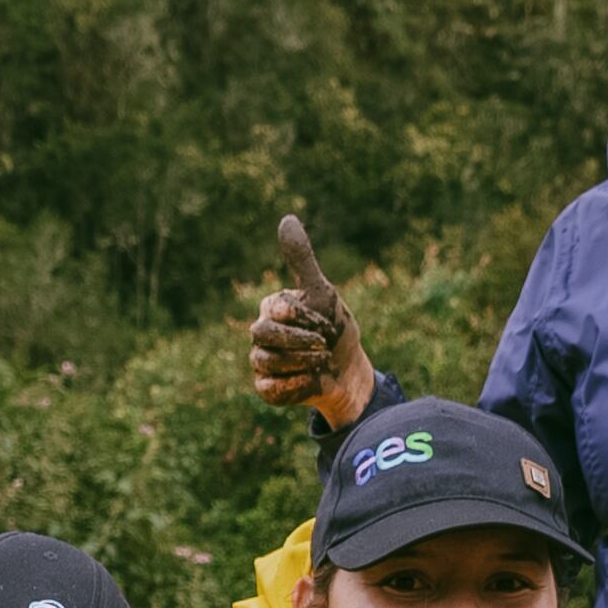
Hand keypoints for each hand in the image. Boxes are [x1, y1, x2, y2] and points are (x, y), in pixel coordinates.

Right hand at [246, 214, 376, 432]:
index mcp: (272, 307)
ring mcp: (261, 361)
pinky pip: (268, 388)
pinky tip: (312, 379)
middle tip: (324, 344)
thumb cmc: (333, 327)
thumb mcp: (322, 292)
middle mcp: (261, 333)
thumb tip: (286, 219)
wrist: (346, 369)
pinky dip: (293, 385)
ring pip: (265, 362)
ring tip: (322, 361)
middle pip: (262, 335)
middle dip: (298, 341)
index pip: (274, 308)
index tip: (324, 323)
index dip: (302, 317)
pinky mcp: (266, 387)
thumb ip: (302, 260)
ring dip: (300, 363)